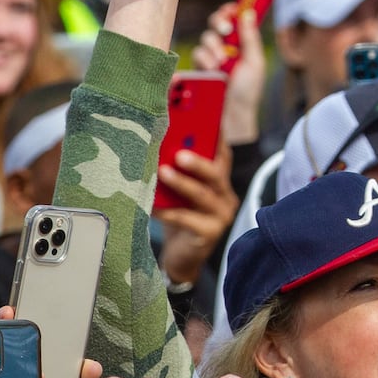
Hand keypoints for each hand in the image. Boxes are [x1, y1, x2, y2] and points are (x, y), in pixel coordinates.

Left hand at [155, 141, 238, 284]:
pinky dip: (169, 213)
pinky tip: (152, 207)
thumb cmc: (178, 217)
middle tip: (179, 153)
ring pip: (203, 196)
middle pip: (217, 174)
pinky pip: (188, 220)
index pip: (223, 155)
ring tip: (163, 172)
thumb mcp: (179, 191)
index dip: (216, 137)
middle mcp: (226, 197)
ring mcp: (220, 217)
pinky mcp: (209, 235)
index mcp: (220, 182)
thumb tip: (158, 144)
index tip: (206, 121)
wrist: (180, 257)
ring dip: (182, 183)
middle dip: (198, 162)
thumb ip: (177, 171)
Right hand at [192, 3, 263, 145]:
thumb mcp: (254, 63)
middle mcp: (225, 47)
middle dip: (219, 23)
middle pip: (216, 23)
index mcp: (240, 43)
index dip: (231, 11)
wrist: (232, 115)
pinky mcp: (198, 68)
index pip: (233, 19)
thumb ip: (250, 38)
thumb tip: (248, 12)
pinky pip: (197, 54)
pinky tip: (211, 71)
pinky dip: (204, 60)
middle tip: (225, 31)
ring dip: (214, 49)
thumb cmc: (247, 91)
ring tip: (221, 65)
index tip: (232, 9)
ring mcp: (210, 57)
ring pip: (206, 38)